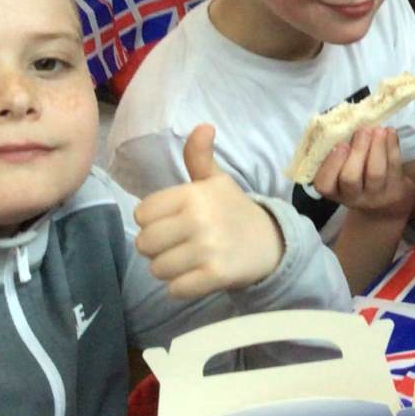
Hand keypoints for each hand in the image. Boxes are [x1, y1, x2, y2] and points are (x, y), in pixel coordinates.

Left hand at [133, 125, 285, 298]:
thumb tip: (203, 126)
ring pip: (158, 269)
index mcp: (193, 194)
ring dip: (169, 270)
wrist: (272, 243)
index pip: (142, 214)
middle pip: (145, 244)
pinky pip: (176, 290)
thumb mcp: (216, 182)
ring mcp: (207, 249)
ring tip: (189, 261)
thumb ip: (199, 156)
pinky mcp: (215, 275)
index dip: (153, 221)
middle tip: (179, 246)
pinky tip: (197, 277)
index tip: (173, 222)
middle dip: (157, 249)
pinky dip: (182, 288)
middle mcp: (198, 219)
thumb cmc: (234, 211)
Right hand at [312, 125, 414, 224]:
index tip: (341, 144)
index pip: (324, 184)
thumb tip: (343, 123)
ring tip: (378, 129)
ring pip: (375, 173)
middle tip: (363, 130)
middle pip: (350, 178)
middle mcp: (352, 197)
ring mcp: (375, 195)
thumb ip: (339, 152)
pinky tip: (390, 132)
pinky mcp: (395, 189)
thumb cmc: (359, 175)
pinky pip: (393, 167)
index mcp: (334, 189)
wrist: (387, 198)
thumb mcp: (343, 170)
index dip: (330, 164)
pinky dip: (392, 147)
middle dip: (357, 151)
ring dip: (376, 147)